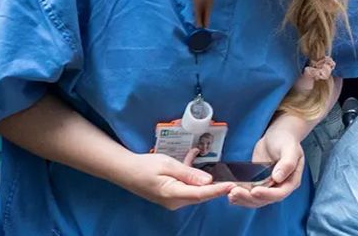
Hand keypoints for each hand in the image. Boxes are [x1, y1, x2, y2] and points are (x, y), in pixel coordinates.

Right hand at [112, 149, 232, 210]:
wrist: (126, 171)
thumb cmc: (145, 166)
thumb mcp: (168, 165)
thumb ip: (189, 173)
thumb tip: (208, 181)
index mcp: (173, 194)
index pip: (201, 194)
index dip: (218, 190)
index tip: (232, 185)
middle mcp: (175, 201)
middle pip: (201, 194)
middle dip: (214, 184)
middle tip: (230, 175)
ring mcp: (173, 200)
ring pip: (195, 189)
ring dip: (200, 175)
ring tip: (198, 156)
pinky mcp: (172, 195)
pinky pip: (187, 186)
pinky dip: (190, 174)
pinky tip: (190, 156)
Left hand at [225, 121, 305, 207]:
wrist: (277, 136)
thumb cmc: (286, 141)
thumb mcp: (290, 149)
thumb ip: (287, 163)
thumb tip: (277, 178)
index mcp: (291, 181)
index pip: (279, 193)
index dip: (266, 194)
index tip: (254, 191)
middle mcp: (279, 187)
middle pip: (264, 200)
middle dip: (248, 198)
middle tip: (234, 192)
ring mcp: (267, 187)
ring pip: (254, 199)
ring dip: (241, 198)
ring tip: (229, 192)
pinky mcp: (257, 183)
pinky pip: (248, 193)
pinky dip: (238, 194)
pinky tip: (228, 191)